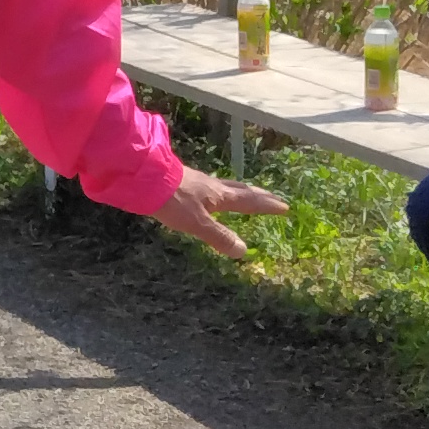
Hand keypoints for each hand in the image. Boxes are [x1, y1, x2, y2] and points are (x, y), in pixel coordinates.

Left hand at [152, 163, 289, 257]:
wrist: (144, 178)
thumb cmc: (173, 201)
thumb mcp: (197, 223)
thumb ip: (219, 236)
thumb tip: (243, 251)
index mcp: (220, 196)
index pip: (249, 202)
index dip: (267, 206)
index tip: (284, 206)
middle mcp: (212, 187)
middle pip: (241, 190)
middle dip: (259, 195)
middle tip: (273, 197)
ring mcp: (198, 182)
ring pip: (226, 186)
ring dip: (240, 191)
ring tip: (246, 194)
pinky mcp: (184, 182)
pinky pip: (211, 187)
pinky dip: (221, 191)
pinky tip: (211, 195)